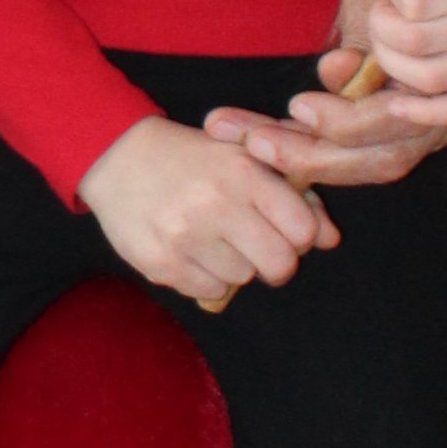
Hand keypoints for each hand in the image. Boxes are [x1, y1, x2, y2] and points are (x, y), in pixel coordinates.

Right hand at [77, 111, 335, 309]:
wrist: (116, 156)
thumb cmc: (192, 158)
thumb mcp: (244, 157)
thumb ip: (293, 194)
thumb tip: (330, 238)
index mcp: (242, 172)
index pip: (302, 230)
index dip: (299, 235)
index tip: (282, 229)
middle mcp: (215, 203)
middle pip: (279, 265)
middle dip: (274, 261)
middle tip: (254, 246)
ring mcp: (185, 236)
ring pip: (242, 279)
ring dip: (234, 265)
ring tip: (212, 237)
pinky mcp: (160, 262)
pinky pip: (209, 291)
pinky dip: (206, 277)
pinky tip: (191, 250)